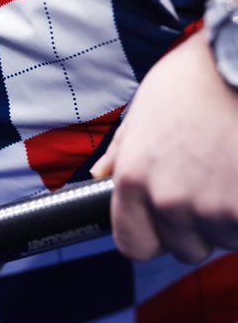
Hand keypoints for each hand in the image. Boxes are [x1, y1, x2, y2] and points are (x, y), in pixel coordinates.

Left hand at [92, 29, 237, 262]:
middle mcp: (169, 200)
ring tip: (235, 168)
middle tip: (215, 182)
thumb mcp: (145, 106)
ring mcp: (214, 208)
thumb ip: (123, 150)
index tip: (168, 224)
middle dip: (201, 225)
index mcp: (133, 179)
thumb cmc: (199, 74)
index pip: (134, 244)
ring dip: (233, 216)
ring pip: (226, 238)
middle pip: (186, 248)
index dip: (154, 236)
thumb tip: (99, 177)